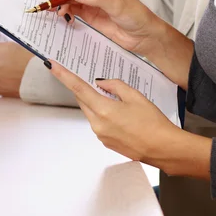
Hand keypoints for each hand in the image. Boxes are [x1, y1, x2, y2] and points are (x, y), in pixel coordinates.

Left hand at [48, 60, 180, 163]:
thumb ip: (115, 85)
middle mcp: (97, 124)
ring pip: (90, 112)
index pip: (77, 88)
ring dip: (97, 103)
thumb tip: (100, 82)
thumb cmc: (154, 123)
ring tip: (118, 102)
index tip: (51, 66)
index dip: (63, 75)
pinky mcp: (105, 142)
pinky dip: (103, 115)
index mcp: (103, 110)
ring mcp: (100, 135)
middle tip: (93, 80)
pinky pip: (98, 123)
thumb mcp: (136, 96)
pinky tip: (121, 116)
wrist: (164, 149)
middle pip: (83, 100)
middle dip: (85, 89)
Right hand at [53, 0, 163, 55]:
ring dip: (63, 5)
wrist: (144, 36)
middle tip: (52, 5)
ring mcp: (92, 2)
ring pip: (71, 0)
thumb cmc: (136, 16)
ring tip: (59, 13)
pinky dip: (67, 13)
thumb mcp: (117, 5)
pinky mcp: (90, 14)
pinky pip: (74, 10)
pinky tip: (65, 17)